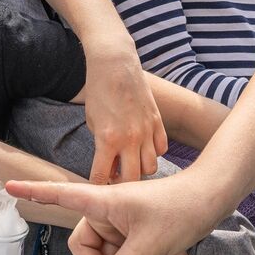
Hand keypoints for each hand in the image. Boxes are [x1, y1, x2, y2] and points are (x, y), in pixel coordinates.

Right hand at [7, 171, 218, 254]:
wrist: (211, 199)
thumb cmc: (181, 210)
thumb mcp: (150, 245)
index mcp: (103, 201)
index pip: (60, 195)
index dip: (34, 194)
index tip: (8, 187)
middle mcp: (106, 210)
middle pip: (84, 246)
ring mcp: (119, 222)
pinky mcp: (132, 231)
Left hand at [83, 46, 167, 184]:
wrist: (115, 64)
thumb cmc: (98, 92)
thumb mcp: (92, 122)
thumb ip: (101, 147)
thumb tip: (110, 168)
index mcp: (108, 139)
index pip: (102, 178)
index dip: (97, 188)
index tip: (96, 191)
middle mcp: (130, 138)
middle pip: (132, 179)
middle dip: (122, 185)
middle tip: (115, 182)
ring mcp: (147, 130)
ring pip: (151, 167)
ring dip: (140, 170)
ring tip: (131, 166)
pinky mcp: (158, 121)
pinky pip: (161, 148)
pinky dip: (153, 153)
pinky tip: (143, 149)